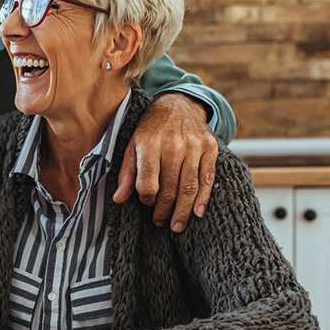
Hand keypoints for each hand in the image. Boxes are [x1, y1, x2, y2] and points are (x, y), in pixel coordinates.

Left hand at [113, 93, 218, 232]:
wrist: (177, 105)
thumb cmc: (150, 129)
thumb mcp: (132, 146)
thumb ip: (126, 173)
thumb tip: (119, 199)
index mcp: (149, 145)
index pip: (148, 184)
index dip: (146, 200)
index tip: (146, 204)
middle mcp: (172, 146)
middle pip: (170, 189)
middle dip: (164, 211)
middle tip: (161, 222)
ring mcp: (194, 146)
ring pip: (189, 187)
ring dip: (183, 211)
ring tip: (177, 225)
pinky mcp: (210, 147)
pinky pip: (207, 178)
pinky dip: (203, 198)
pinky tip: (197, 212)